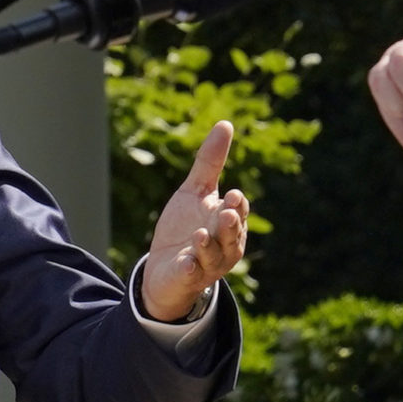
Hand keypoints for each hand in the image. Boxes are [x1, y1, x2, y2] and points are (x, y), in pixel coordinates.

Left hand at [140, 121, 249, 322]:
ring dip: (209, 245)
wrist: (164, 268)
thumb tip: (225, 124)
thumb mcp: (195, 192)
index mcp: (229, 224)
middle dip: (230, 225)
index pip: (238, 212)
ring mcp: (207, 264)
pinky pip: (191, 273)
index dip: (236, 206)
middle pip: (231, 235)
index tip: (232, 195)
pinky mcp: (187, 277)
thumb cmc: (185, 227)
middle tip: (226, 212)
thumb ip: (210, 162)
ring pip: (214, 256)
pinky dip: (190, 267)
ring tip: (200, 234)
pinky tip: (186, 261)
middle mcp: (225, 246)